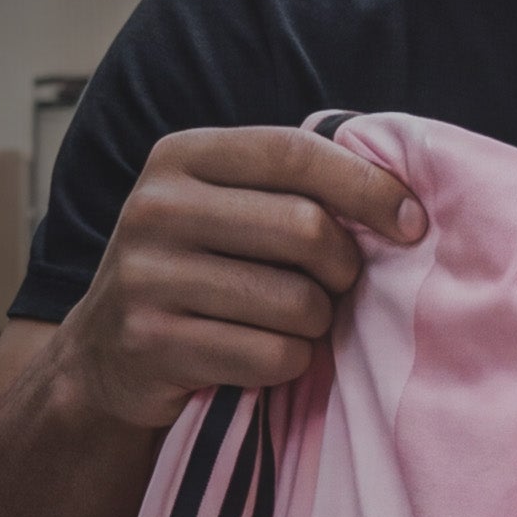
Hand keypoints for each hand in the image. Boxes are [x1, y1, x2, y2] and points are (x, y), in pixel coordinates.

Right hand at [45, 125, 428, 430]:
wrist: (105, 354)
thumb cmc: (197, 270)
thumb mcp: (224, 206)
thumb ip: (291, 187)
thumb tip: (404, 204)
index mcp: (182, 156)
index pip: (295, 154)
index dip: (367, 186)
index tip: (411, 223)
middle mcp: (156, 208)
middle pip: (306, 229)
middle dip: (344, 267)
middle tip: (339, 285)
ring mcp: (147, 277)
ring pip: (296, 303)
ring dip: (317, 323)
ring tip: (293, 324)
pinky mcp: (152, 344)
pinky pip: (271, 357)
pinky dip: (289, 363)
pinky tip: (263, 357)